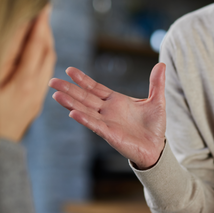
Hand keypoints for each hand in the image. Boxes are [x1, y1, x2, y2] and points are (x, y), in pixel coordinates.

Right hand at [0, 5, 55, 141]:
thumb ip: (1, 57)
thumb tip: (13, 29)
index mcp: (25, 82)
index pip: (36, 44)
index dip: (38, 22)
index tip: (42, 3)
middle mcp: (36, 90)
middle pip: (46, 52)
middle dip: (44, 29)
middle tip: (42, 9)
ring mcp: (35, 99)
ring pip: (47, 64)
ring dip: (44, 43)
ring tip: (39, 26)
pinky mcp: (31, 106)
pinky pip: (42, 75)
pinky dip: (40, 58)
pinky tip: (33, 53)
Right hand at [49, 63, 165, 168]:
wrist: (157, 148)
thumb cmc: (154, 127)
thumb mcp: (157, 101)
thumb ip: (156, 83)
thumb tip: (162, 64)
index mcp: (115, 101)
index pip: (95, 88)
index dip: (82, 79)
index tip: (69, 70)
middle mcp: (107, 111)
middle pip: (84, 97)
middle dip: (68, 89)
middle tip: (52, 81)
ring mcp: (106, 122)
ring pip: (85, 110)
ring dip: (70, 103)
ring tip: (56, 95)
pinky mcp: (110, 134)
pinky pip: (94, 125)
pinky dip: (84, 119)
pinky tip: (73, 113)